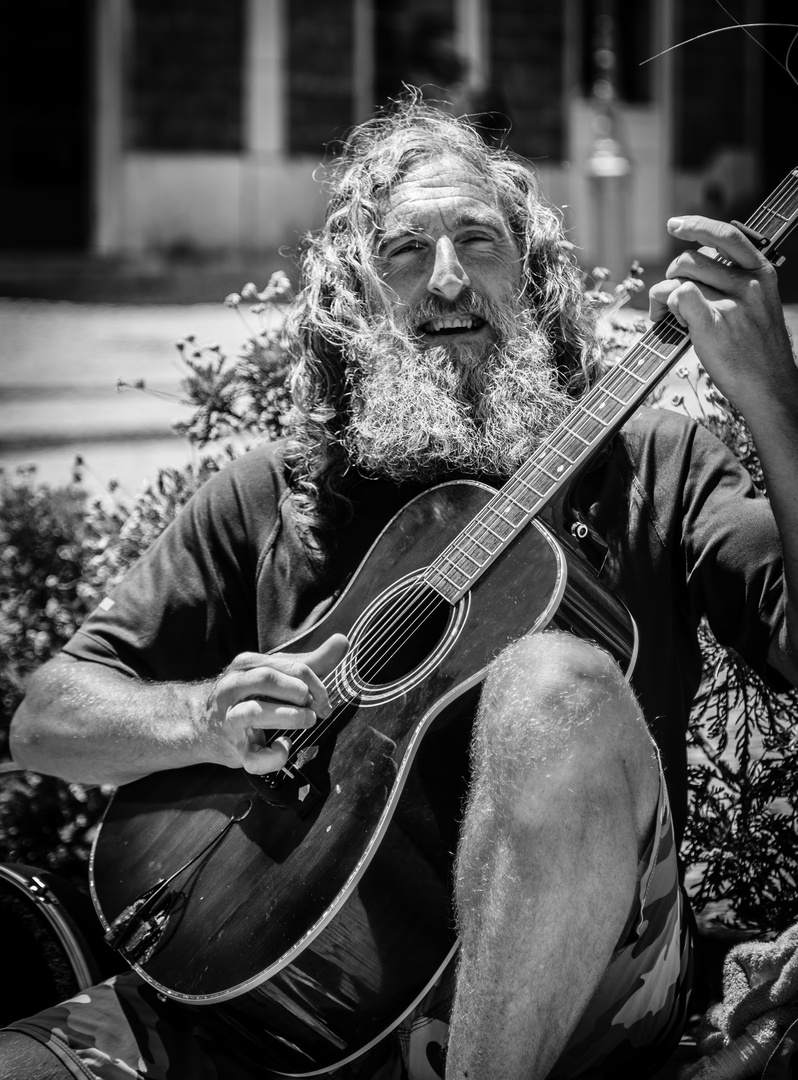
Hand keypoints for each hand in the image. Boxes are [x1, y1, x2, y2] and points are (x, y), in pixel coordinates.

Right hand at [205, 634, 348, 773]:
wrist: (200, 726)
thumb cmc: (249, 696)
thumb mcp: (275, 676)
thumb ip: (311, 662)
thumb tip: (342, 641)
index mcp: (247, 665)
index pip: (289, 666)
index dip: (316, 683)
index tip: (325, 700)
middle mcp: (233, 687)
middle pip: (268, 679)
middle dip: (301, 694)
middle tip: (318, 709)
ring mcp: (229, 718)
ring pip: (256, 712)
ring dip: (290, 717)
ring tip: (309, 721)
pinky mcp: (232, 749)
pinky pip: (254, 756)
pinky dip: (275, 755)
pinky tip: (285, 746)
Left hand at [648, 216, 795, 414]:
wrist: (769, 386)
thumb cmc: (756, 349)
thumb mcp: (759, 304)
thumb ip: (734, 282)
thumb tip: (694, 266)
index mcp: (761, 273)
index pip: (727, 236)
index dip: (697, 225)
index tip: (675, 225)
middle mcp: (748, 284)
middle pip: (691, 259)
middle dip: (671, 276)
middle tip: (668, 299)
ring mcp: (732, 304)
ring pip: (679, 280)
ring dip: (663, 296)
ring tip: (670, 317)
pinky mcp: (713, 325)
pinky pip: (679, 296)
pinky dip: (666, 306)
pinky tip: (673, 322)